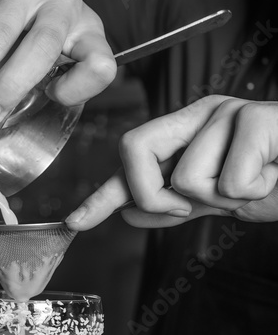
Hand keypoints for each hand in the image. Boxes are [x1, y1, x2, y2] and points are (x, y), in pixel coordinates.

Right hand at [0, 0, 115, 125]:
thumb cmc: (32, 9)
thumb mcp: (57, 35)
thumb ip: (47, 71)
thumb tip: (12, 117)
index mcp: (83, 28)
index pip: (100, 62)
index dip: (82, 88)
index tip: (52, 97)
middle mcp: (60, 5)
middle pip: (39, 51)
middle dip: (8, 89)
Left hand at [66, 95, 277, 229]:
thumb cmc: (274, 180)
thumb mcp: (216, 200)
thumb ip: (173, 205)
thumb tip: (128, 214)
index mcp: (184, 134)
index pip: (130, 164)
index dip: (101, 196)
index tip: (75, 222)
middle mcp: (197, 116)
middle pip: (133, 149)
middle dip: (153, 193)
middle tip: (192, 205)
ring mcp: (226, 112)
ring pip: (186, 178)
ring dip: (223, 198)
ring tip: (256, 182)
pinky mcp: (258, 118)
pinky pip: (229, 180)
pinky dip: (254, 193)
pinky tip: (274, 174)